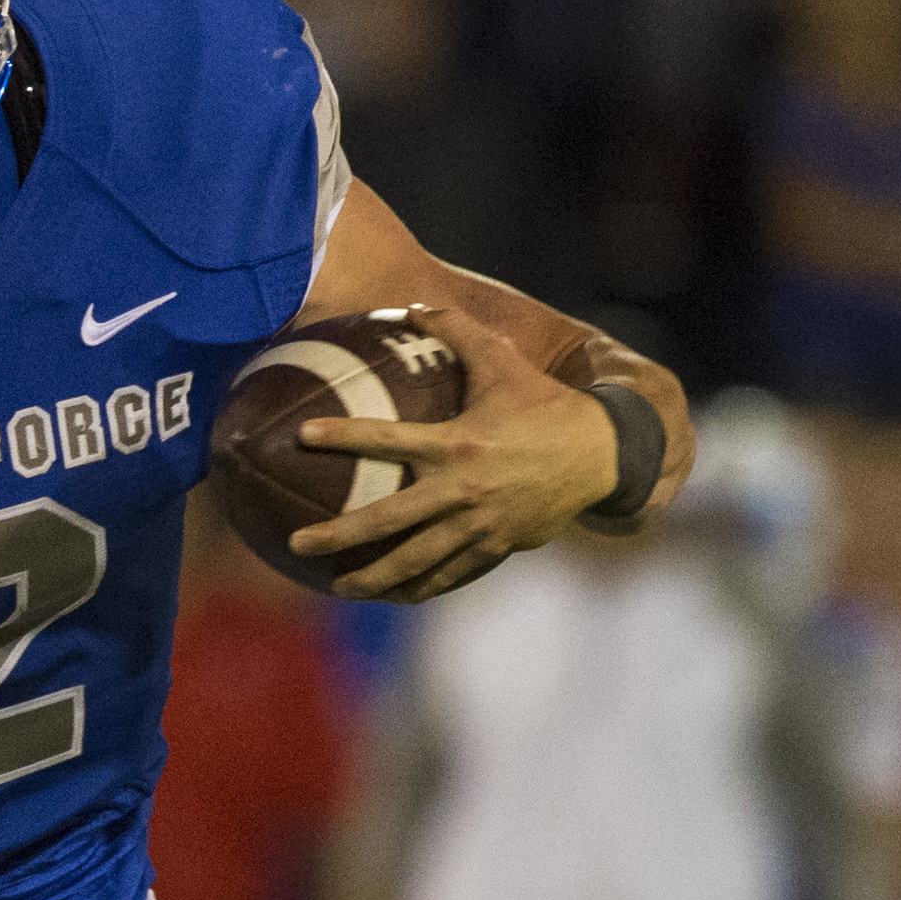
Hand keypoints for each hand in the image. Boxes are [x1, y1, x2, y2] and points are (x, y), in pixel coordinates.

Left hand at [288, 304, 623, 603]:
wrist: (603, 453)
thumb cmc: (544, 404)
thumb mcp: (503, 362)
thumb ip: (457, 331)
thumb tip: (411, 304)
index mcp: (457, 444)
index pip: (387, 440)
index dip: (343, 436)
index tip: (301, 436)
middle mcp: (462, 490)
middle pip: (388, 521)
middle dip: (338, 535)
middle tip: (297, 545)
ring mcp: (479, 525)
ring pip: (415, 562)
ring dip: (372, 578)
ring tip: (337, 587)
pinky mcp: (495, 547)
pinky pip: (449, 575)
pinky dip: (418, 588)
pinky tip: (389, 595)